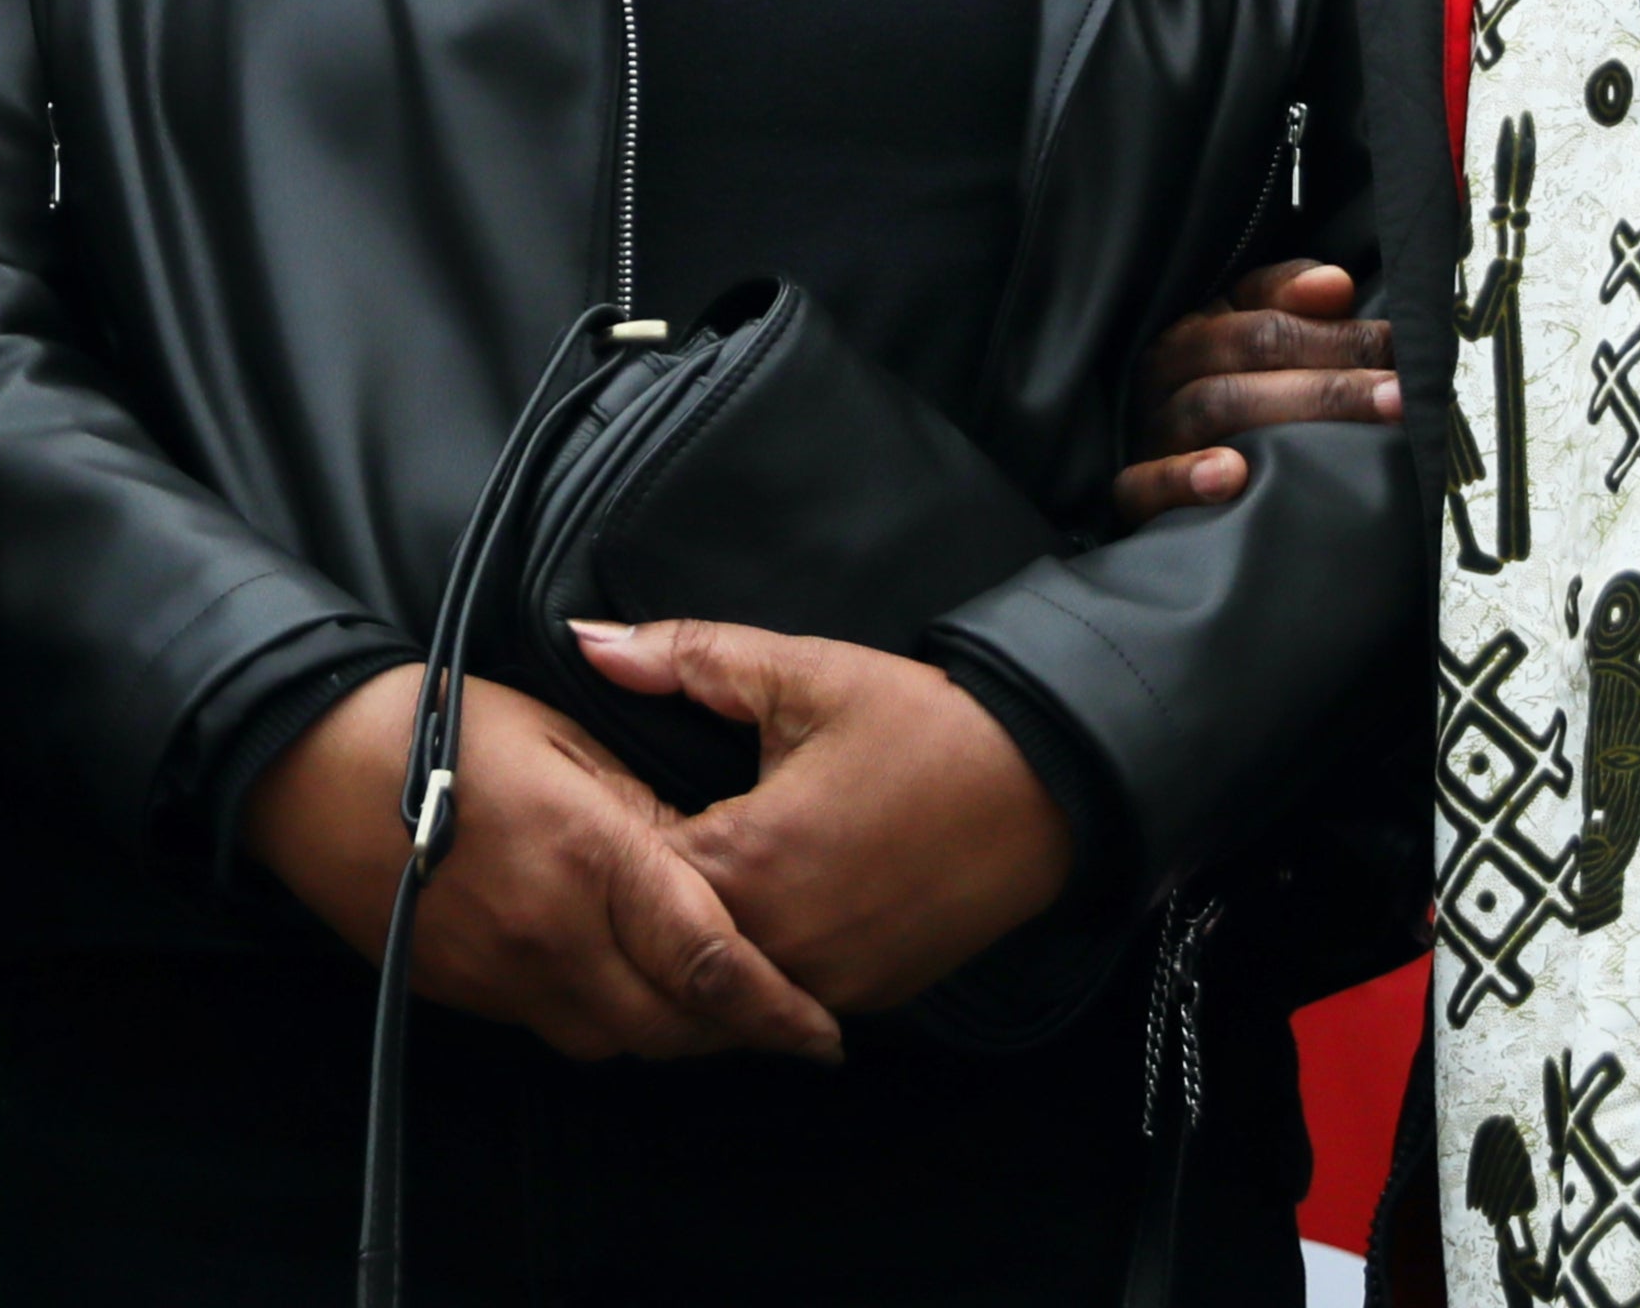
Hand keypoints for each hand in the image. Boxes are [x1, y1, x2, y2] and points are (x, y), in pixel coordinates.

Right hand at [244, 665, 842, 1063]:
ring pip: (620, 1042)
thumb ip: (647, 808)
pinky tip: (625, 985)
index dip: (777, 1006)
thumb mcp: (568, 740)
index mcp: (595, 855)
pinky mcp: (469, 994)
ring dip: (673, 1031)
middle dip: (736, 1030)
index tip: (823, 1031)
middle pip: (675, 1024)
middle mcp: (555, 932)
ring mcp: (506, 974)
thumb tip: (713, 860)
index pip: (712, 957)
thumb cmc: (450, 730)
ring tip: (710, 1002)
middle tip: (783, 1017)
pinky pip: (561, 1031)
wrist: (318, 769)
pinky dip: (609, 1021)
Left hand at [581, 621, 1073, 1014]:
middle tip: (627, 851)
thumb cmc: (928, 724)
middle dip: (637, 902)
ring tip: (683, 886)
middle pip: (661, 946)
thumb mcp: (804, 672)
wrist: (1052, 783)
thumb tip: (587, 640)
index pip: (623, 875)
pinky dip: (752, 967)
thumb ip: (688, 656)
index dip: (601, 840)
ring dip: (692, 945)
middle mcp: (779, 944)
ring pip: (716, 989)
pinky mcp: (865, 1000)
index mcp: (747, 861)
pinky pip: (777, 999)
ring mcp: (825, 984)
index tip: (598, 804)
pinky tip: (750, 916)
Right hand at [1114, 258, 1399, 524]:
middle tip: (1398, 397)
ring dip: (1284, 416)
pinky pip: (1143, 482)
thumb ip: (1289, 301)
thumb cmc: (1220, 392)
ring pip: (1211, 406)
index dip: (1336, 331)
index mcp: (1198, 324)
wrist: (1158, 468)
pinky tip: (1231, 476)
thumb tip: (1337, 284)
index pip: (1267, 314)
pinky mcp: (1130, 490)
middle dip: (1331, 375)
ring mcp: (1148, 426)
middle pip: (1246, 354)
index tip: (1399, 349)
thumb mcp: (1248, 336)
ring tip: (1350, 440)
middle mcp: (1167, 366)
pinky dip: (1184, 476)